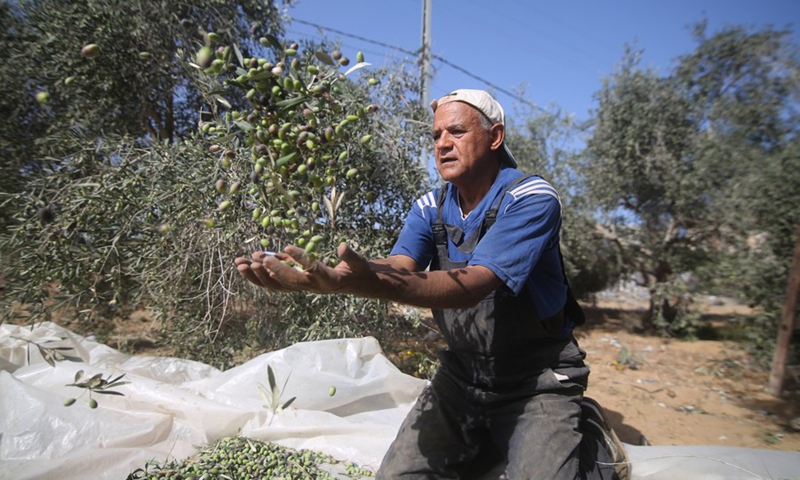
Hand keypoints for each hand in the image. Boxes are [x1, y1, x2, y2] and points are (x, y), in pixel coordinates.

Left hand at [235, 243, 373, 294]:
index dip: (301, 260)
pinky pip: (273, 282)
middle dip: (273, 271)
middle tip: (258, 259)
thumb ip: (350, 256)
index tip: (287, 247)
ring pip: (276, 285)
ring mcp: (301, 286)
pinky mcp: (294, 282)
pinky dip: (259, 274)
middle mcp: (311, 287)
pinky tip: (246, 262)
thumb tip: (342, 246)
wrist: (353, 284)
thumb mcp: (359, 263)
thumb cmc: (357, 271)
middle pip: (289, 283)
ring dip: (257, 276)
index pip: (313, 271)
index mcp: (328, 281)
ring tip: (240, 263)